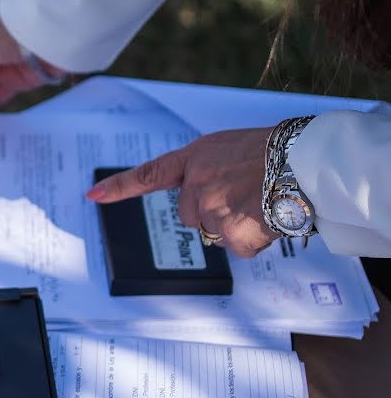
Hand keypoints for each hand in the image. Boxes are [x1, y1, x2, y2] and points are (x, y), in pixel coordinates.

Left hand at [86, 127, 278, 257]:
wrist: (305, 160)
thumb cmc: (275, 151)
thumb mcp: (230, 149)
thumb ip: (206, 172)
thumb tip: (202, 208)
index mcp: (195, 159)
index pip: (149, 175)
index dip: (120, 187)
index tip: (93, 195)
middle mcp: (195, 185)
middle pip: (190, 216)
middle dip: (213, 211)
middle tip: (245, 192)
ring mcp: (211, 211)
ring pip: (214, 233)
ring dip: (236, 225)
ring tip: (261, 201)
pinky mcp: (230, 234)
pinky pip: (238, 248)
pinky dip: (253, 240)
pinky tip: (267, 217)